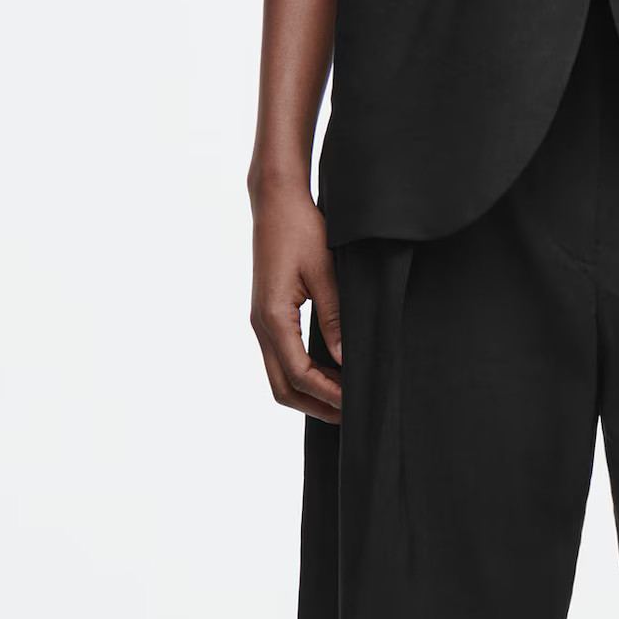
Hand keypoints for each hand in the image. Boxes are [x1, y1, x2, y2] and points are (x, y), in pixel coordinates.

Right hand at [250, 177, 343, 419]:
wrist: (276, 202)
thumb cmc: (301, 230)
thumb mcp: (325, 272)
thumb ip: (335, 317)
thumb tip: (345, 359)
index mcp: (273, 317)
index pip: (300, 374)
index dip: (328, 395)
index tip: (357, 404)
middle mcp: (261, 324)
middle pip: (282, 387)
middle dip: (315, 406)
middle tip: (351, 416)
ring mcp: (261, 321)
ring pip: (278, 376)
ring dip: (308, 393)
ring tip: (343, 399)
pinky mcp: (267, 314)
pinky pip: (280, 357)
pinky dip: (302, 375)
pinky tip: (329, 373)